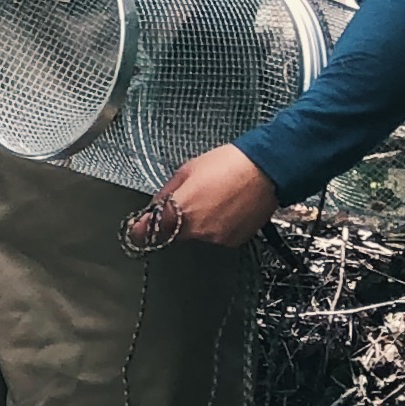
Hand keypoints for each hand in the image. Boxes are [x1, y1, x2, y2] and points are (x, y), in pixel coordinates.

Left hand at [151, 144, 282, 247]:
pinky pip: (218, 237)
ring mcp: (217, 238)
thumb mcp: (188, 170)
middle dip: (178, 220)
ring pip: (198, 235)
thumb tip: (155, 206)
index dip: (141, 230)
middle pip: (175, 233)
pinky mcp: (235, 241)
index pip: (150, 232)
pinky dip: (219, 226)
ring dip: (200, 223)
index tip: (138, 229)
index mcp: (180, 210)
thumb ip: (167, 192)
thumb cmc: (228, 164)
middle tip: (193, 200)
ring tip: (216, 200)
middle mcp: (197, 230)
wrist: (267, 170)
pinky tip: (228, 208)